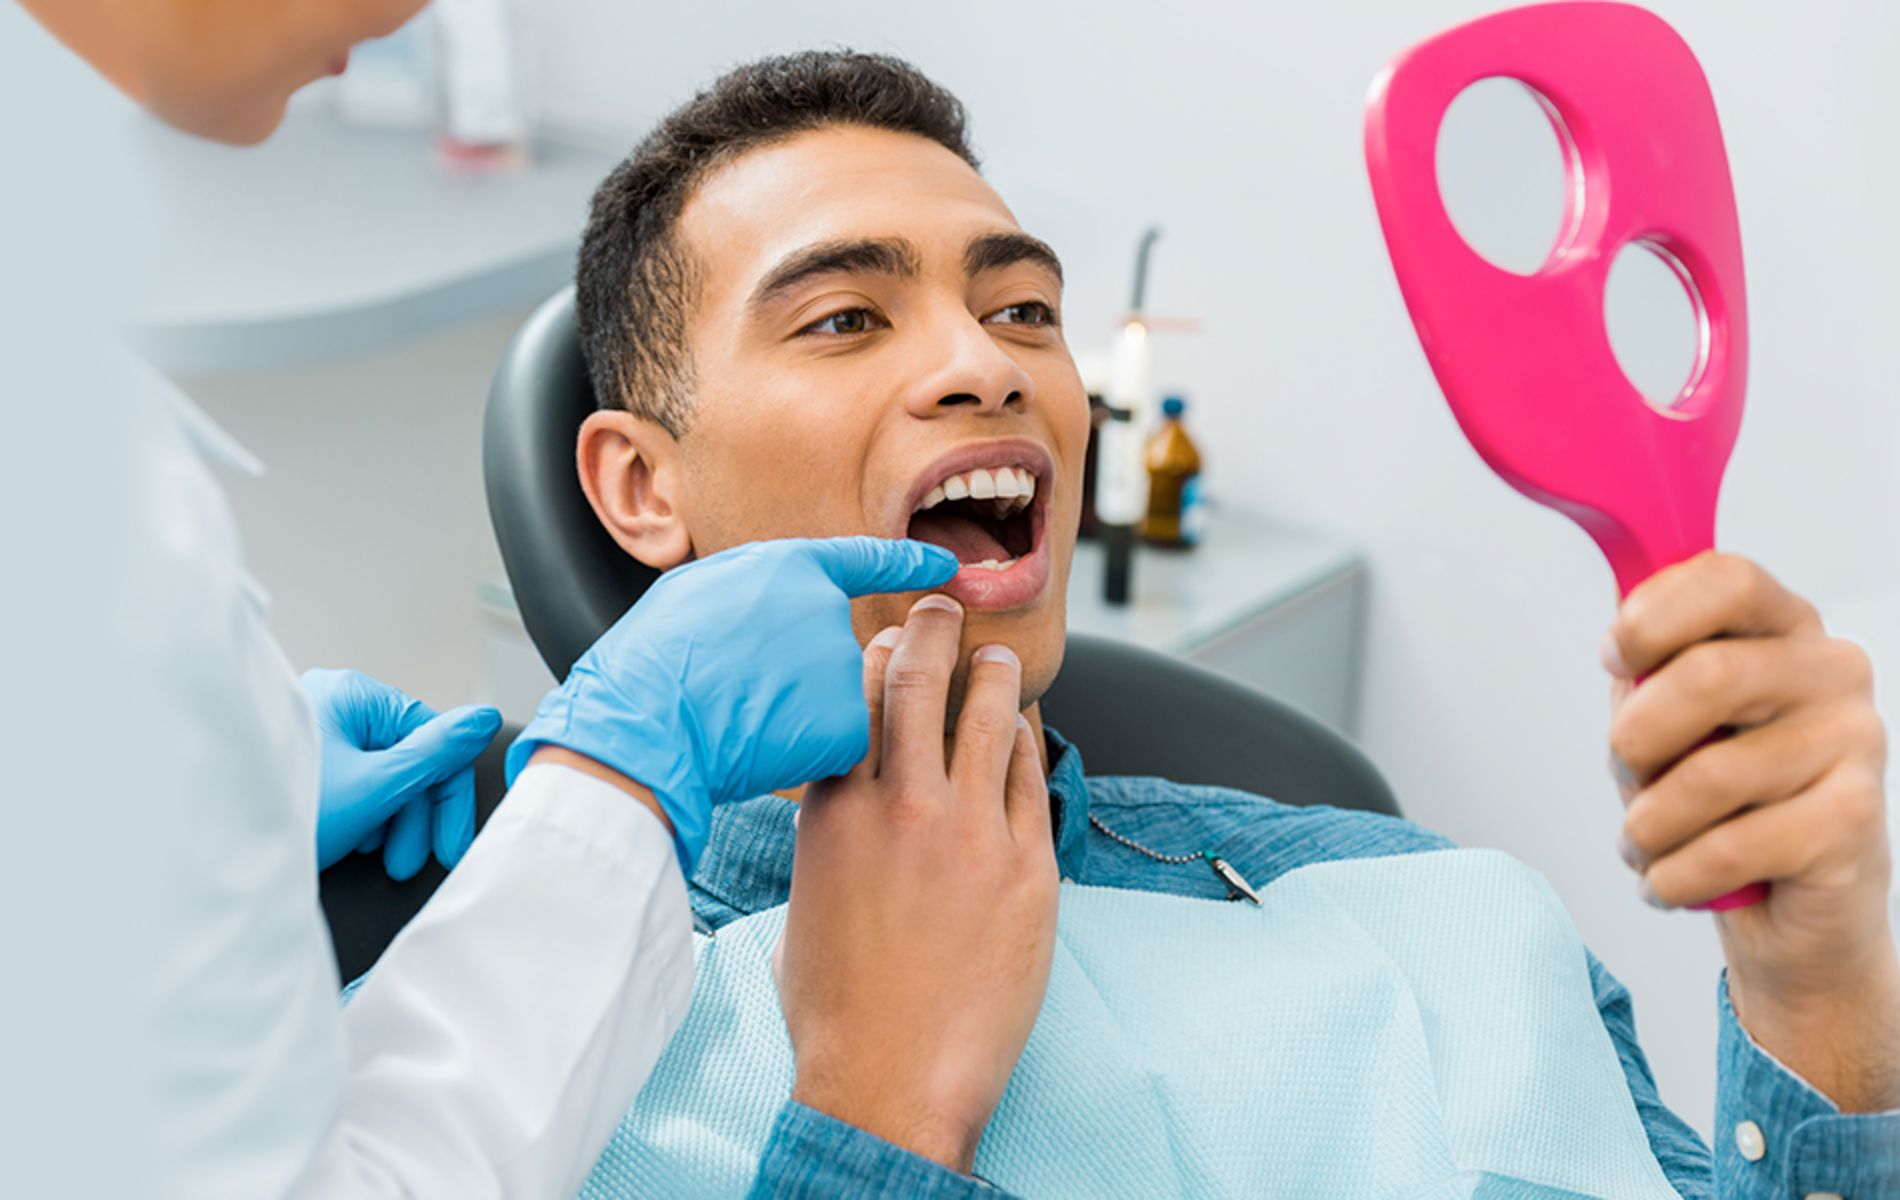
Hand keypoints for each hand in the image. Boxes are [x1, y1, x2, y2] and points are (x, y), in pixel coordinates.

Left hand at [303, 668, 502, 879]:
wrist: (217, 856)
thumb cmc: (285, 812)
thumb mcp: (376, 786)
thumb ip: (438, 753)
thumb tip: (484, 719)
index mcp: (354, 696)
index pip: (432, 738)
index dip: (448, 796)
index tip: (453, 842)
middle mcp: (334, 705)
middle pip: (407, 757)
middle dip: (414, 815)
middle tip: (411, 861)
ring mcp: (316, 733)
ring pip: (383, 774)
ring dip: (392, 820)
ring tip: (379, 857)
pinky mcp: (305, 763)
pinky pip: (356, 782)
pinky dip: (365, 815)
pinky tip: (356, 842)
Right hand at [508, 537, 956, 872]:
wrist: (647, 723)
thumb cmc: (655, 660)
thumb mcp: (700, 591)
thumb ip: (757, 593)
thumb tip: (775, 606)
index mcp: (793, 569)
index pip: (868, 560)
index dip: (910, 562)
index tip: (949, 566)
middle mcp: (831, 614)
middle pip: (840, 652)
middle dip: (806, 676)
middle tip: (747, 690)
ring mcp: (842, 671)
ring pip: (836, 703)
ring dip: (801, 716)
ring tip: (742, 719)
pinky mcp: (846, 727)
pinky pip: (832, 746)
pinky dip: (802, 755)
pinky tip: (758, 750)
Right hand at [776, 594, 1057, 1173]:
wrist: (889, 1080)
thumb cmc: (836, 1009)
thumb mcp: (807, 900)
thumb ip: (830, 837)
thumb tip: (843, 808)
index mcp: (834, 812)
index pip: (855, 700)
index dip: (876, 654)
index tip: (888, 635)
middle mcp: (900, 807)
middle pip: (920, 684)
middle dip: (933, 630)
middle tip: (944, 605)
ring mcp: (969, 834)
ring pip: (988, 719)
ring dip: (993, 676)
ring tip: (998, 658)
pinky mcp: (1027, 869)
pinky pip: (1031, 780)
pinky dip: (1025, 743)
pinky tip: (1025, 731)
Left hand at [1603, 552, 1898, 1109]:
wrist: (1792, 909)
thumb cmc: (1720, 801)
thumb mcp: (1669, 720)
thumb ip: (1647, 671)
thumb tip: (1622, 648)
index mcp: (1784, 629)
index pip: (1727, 581)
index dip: (1654, 617)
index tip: (1615, 659)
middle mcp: (1832, 673)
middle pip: (1707, 675)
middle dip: (1634, 741)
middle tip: (1626, 778)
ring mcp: (1855, 742)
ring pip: (1710, 774)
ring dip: (1648, 825)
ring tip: (1644, 844)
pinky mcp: (1856, 820)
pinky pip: (1732, 847)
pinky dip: (1676, 875)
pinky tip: (1671, 882)